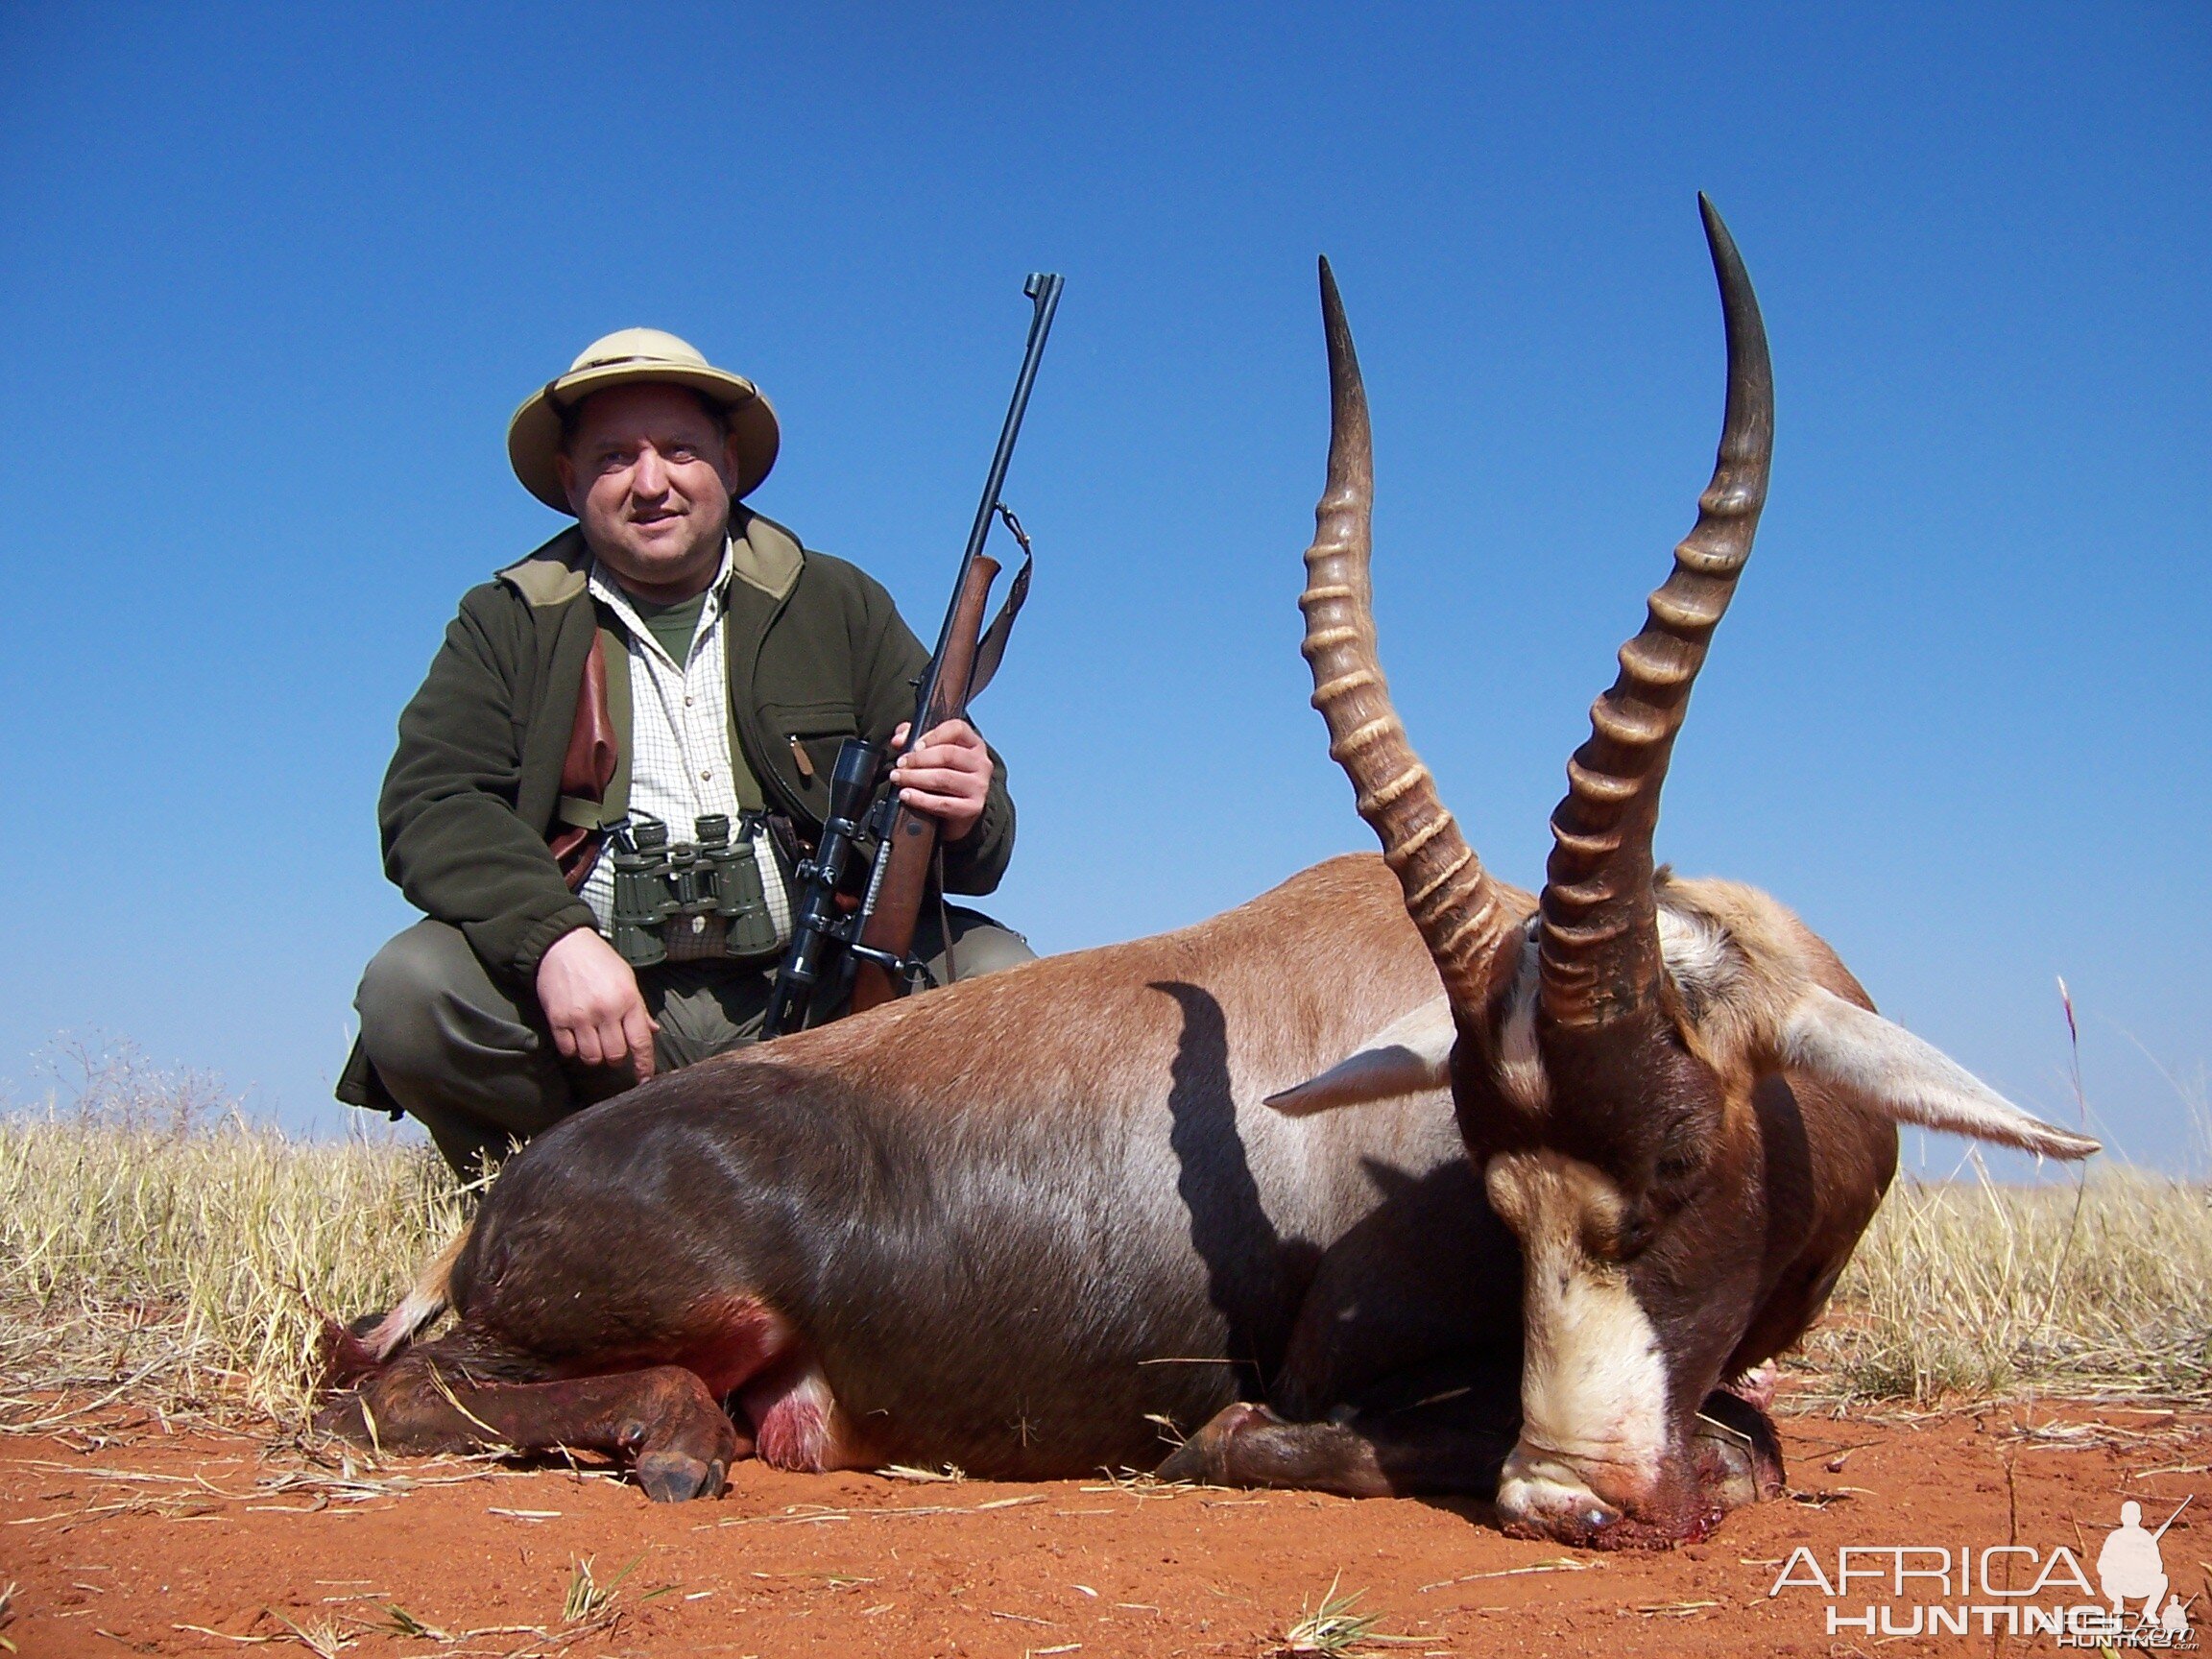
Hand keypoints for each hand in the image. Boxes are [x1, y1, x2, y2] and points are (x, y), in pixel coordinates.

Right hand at [535, 927, 658, 1079]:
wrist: (562, 946)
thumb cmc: (599, 961)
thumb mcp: (626, 978)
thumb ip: (638, 1008)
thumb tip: (652, 1031)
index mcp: (628, 1000)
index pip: (641, 1042)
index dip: (644, 1065)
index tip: (644, 1079)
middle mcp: (606, 1011)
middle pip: (615, 1055)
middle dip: (616, 1058)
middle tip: (613, 1046)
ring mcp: (580, 1017)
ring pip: (592, 1057)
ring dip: (594, 1055)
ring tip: (594, 1042)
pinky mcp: (558, 1019)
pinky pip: (568, 1050)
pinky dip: (573, 1049)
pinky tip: (576, 1037)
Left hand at [888, 718, 990, 843]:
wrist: (958, 813)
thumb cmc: (943, 777)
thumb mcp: (932, 754)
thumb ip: (913, 739)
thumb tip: (898, 739)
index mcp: (973, 744)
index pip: (957, 729)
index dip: (933, 735)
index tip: (914, 745)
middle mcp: (981, 763)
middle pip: (948, 754)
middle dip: (918, 759)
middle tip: (900, 764)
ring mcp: (979, 786)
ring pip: (944, 778)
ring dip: (915, 777)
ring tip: (898, 778)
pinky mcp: (973, 809)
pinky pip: (943, 803)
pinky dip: (921, 799)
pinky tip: (906, 795)